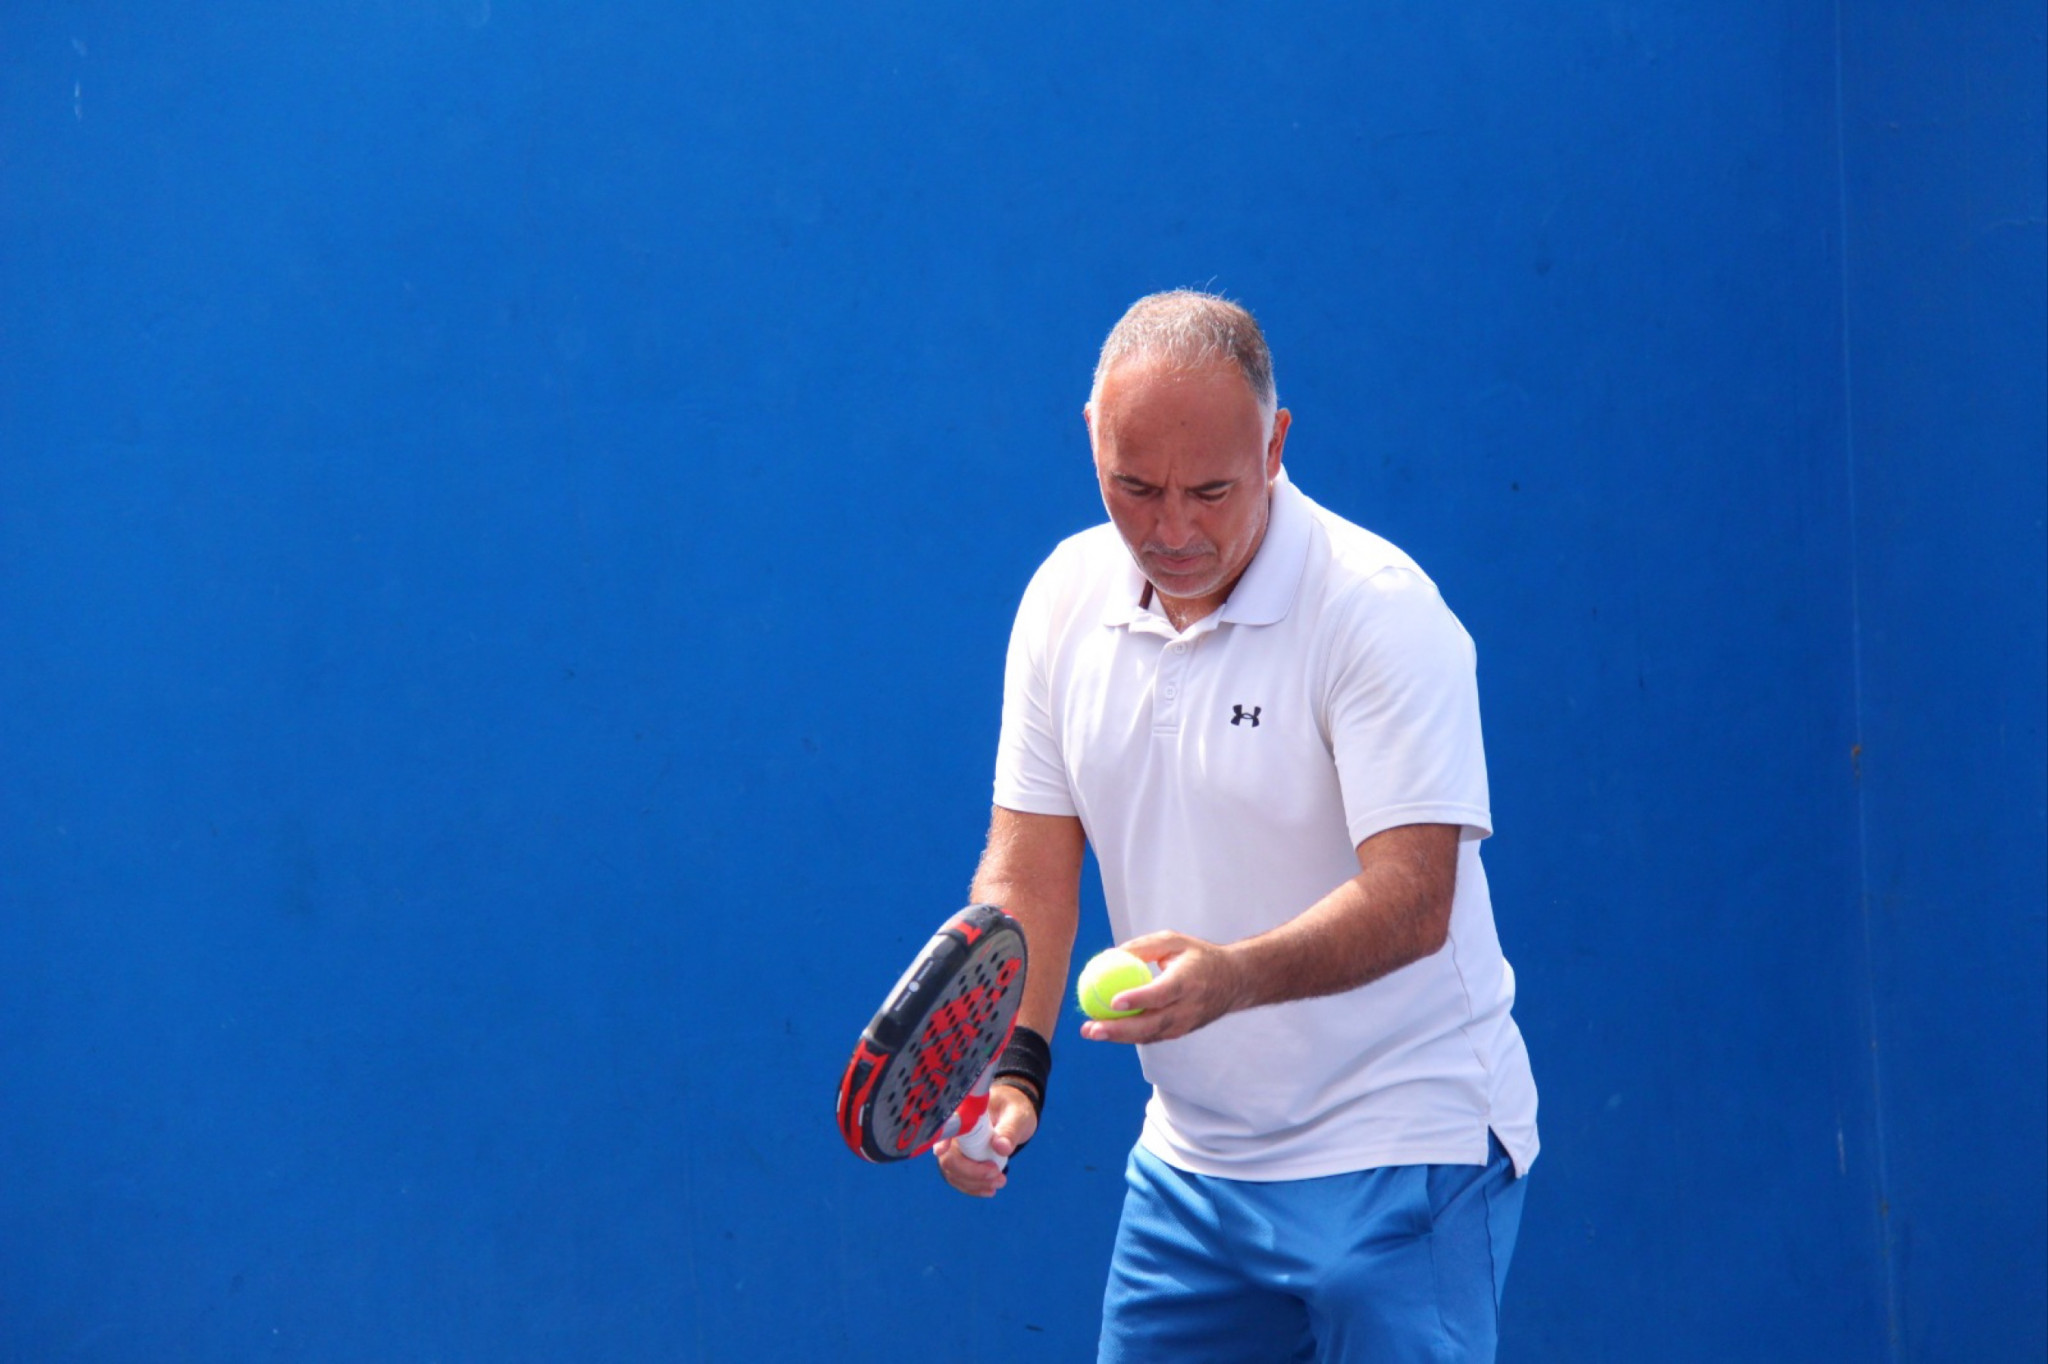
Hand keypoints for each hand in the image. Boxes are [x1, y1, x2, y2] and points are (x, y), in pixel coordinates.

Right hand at [934, 1082, 1038, 1197]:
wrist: (1013, 1115)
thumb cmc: (1013, 1109)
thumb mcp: (1017, 1115)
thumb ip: (1010, 1130)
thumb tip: (1000, 1148)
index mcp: (964, 1113)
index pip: (946, 1127)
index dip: (940, 1140)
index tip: (941, 1151)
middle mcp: (954, 1132)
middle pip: (948, 1157)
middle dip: (970, 1172)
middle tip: (997, 1174)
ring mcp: (955, 1148)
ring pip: (952, 1172)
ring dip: (974, 1183)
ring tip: (1000, 1182)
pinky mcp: (961, 1160)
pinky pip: (959, 1178)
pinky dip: (973, 1188)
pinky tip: (989, 1190)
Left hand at [1078, 930, 1247, 1044]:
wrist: (1234, 982)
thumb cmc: (1198, 956)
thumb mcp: (1174, 941)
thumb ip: (1143, 947)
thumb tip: (1109, 954)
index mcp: (1188, 981)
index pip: (1161, 994)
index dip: (1138, 1000)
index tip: (1114, 1001)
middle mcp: (1188, 1007)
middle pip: (1150, 1024)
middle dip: (1118, 1030)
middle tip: (1090, 1028)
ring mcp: (1185, 1024)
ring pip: (1149, 1035)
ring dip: (1118, 1037)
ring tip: (1089, 1032)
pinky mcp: (1181, 1032)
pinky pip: (1152, 1036)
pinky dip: (1129, 1035)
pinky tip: (1106, 1031)